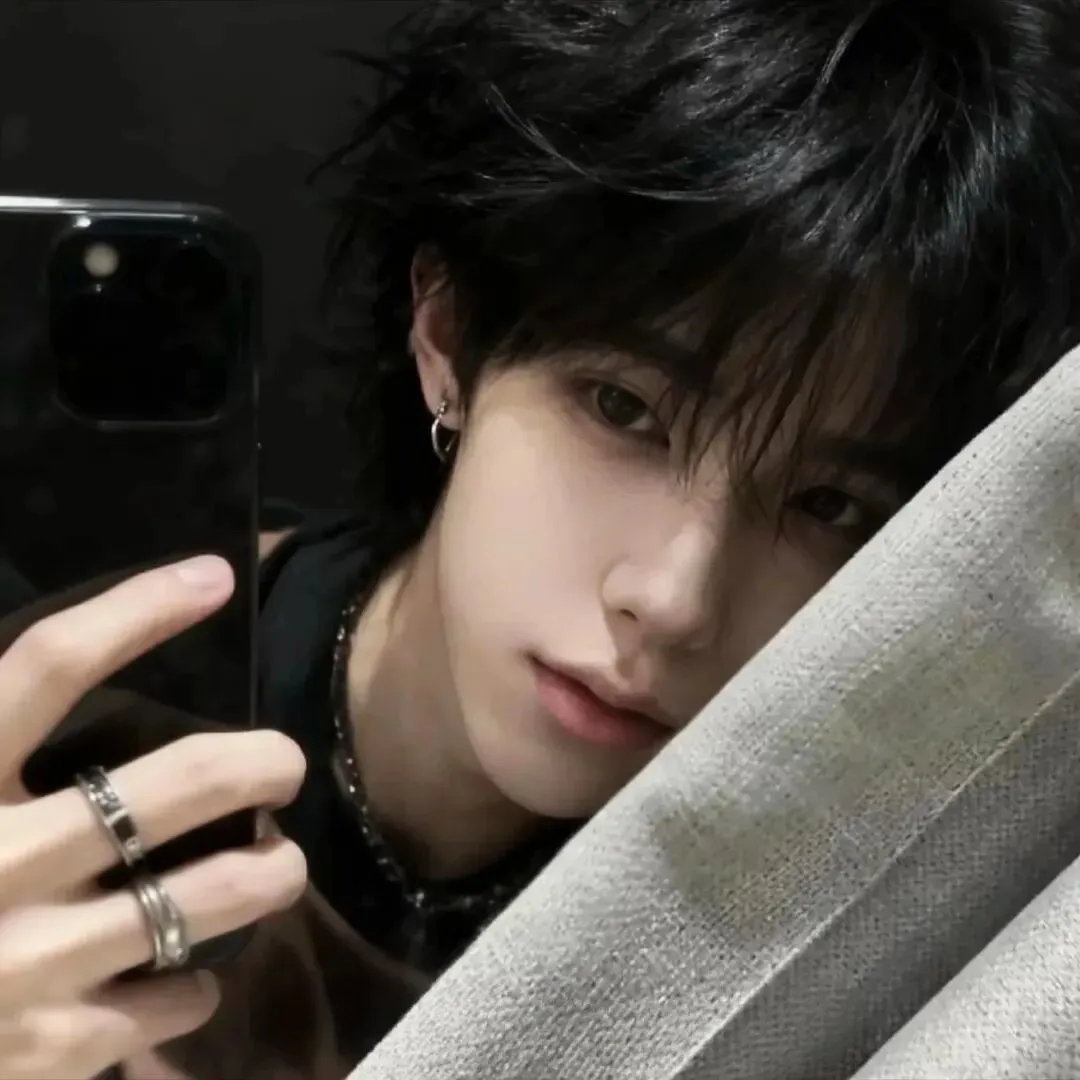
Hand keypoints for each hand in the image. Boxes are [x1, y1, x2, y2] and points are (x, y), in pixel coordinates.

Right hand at [0, 556, 306, 1078]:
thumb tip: (48, 673)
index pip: (48, 666)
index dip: (138, 611)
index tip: (212, 577)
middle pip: (180, 783)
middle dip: (261, 763)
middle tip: (284, 764)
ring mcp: (26, 963)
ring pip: (211, 896)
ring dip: (270, 873)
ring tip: (280, 863)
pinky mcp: (46, 1050)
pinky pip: (172, 1001)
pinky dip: (194, 987)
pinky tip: (188, 976)